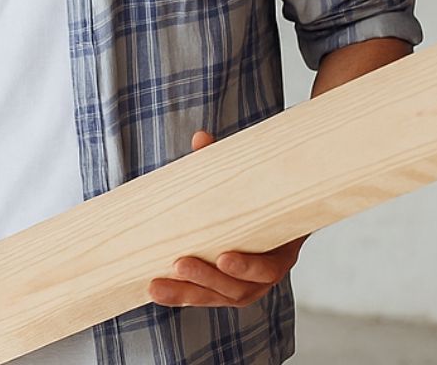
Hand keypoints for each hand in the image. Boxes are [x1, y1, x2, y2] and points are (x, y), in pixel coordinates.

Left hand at [147, 130, 305, 308]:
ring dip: (188, 293)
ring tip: (157, 285)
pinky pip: (204, 297)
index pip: (269, 267)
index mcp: (280, 248)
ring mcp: (245, 285)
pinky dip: (181, 296)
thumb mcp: (247, 180)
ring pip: (218, 298)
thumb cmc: (257, 195)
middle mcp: (265, 273)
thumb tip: (201, 138)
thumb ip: (223, 163)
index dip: (248, 266)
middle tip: (180, 263)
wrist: (264, 210)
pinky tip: (156, 291)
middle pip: (239, 290)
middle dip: (208, 279)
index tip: (224, 256)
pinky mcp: (223, 289)